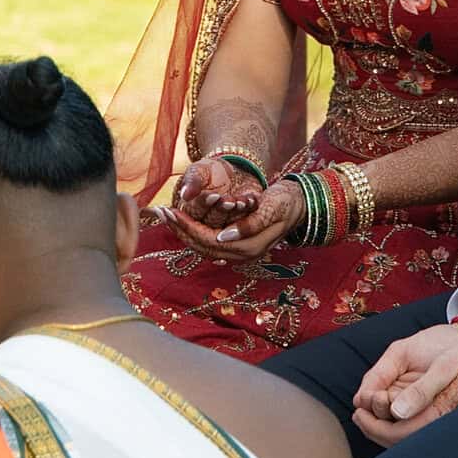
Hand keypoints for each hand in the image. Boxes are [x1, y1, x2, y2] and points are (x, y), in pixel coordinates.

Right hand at [175, 150, 265, 233]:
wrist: (229, 171)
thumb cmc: (207, 171)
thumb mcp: (198, 171)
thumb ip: (192, 181)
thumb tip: (185, 194)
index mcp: (190, 211)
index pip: (194, 213)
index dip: (204, 205)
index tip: (213, 195)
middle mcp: (206, 222)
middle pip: (212, 222)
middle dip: (222, 210)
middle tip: (229, 201)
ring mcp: (225, 224)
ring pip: (229, 223)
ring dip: (236, 212)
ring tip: (241, 201)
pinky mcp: (242, 221)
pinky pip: (247, 221)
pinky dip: (250, 209)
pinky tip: (252, 200)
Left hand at [175, 175, 304, 263]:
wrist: (298, 206)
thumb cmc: (285, 202)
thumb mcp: (270, 209)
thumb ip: (248, 224)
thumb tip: (223, 236)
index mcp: (247, 248)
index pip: (207, 240)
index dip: (186, 226)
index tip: (169, 211)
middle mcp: (240, 255)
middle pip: (200, 246)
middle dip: (178, 229)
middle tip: (159, 212)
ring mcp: (238, 252)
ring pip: (202, 246)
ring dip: (183, 231)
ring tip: (166, 215)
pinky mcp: (236, 245)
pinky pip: (209, 242)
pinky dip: (193, 232)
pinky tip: (182, 222)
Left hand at [353, 317, 457, 444]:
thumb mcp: (444, 367)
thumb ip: (421, 390)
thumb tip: (396, 412)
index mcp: (439, 415)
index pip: (397, 435)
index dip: (373, 426)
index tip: (357, 410)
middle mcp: (439, 425)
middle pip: (398, 440)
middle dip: (374, 428)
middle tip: (357, 412)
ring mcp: (440, 422)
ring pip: (404, 436)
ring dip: (383, 425)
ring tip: (368, 409)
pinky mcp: (441, 416)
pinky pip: (413, 427)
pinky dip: (395, 422)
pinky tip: (387, 408)